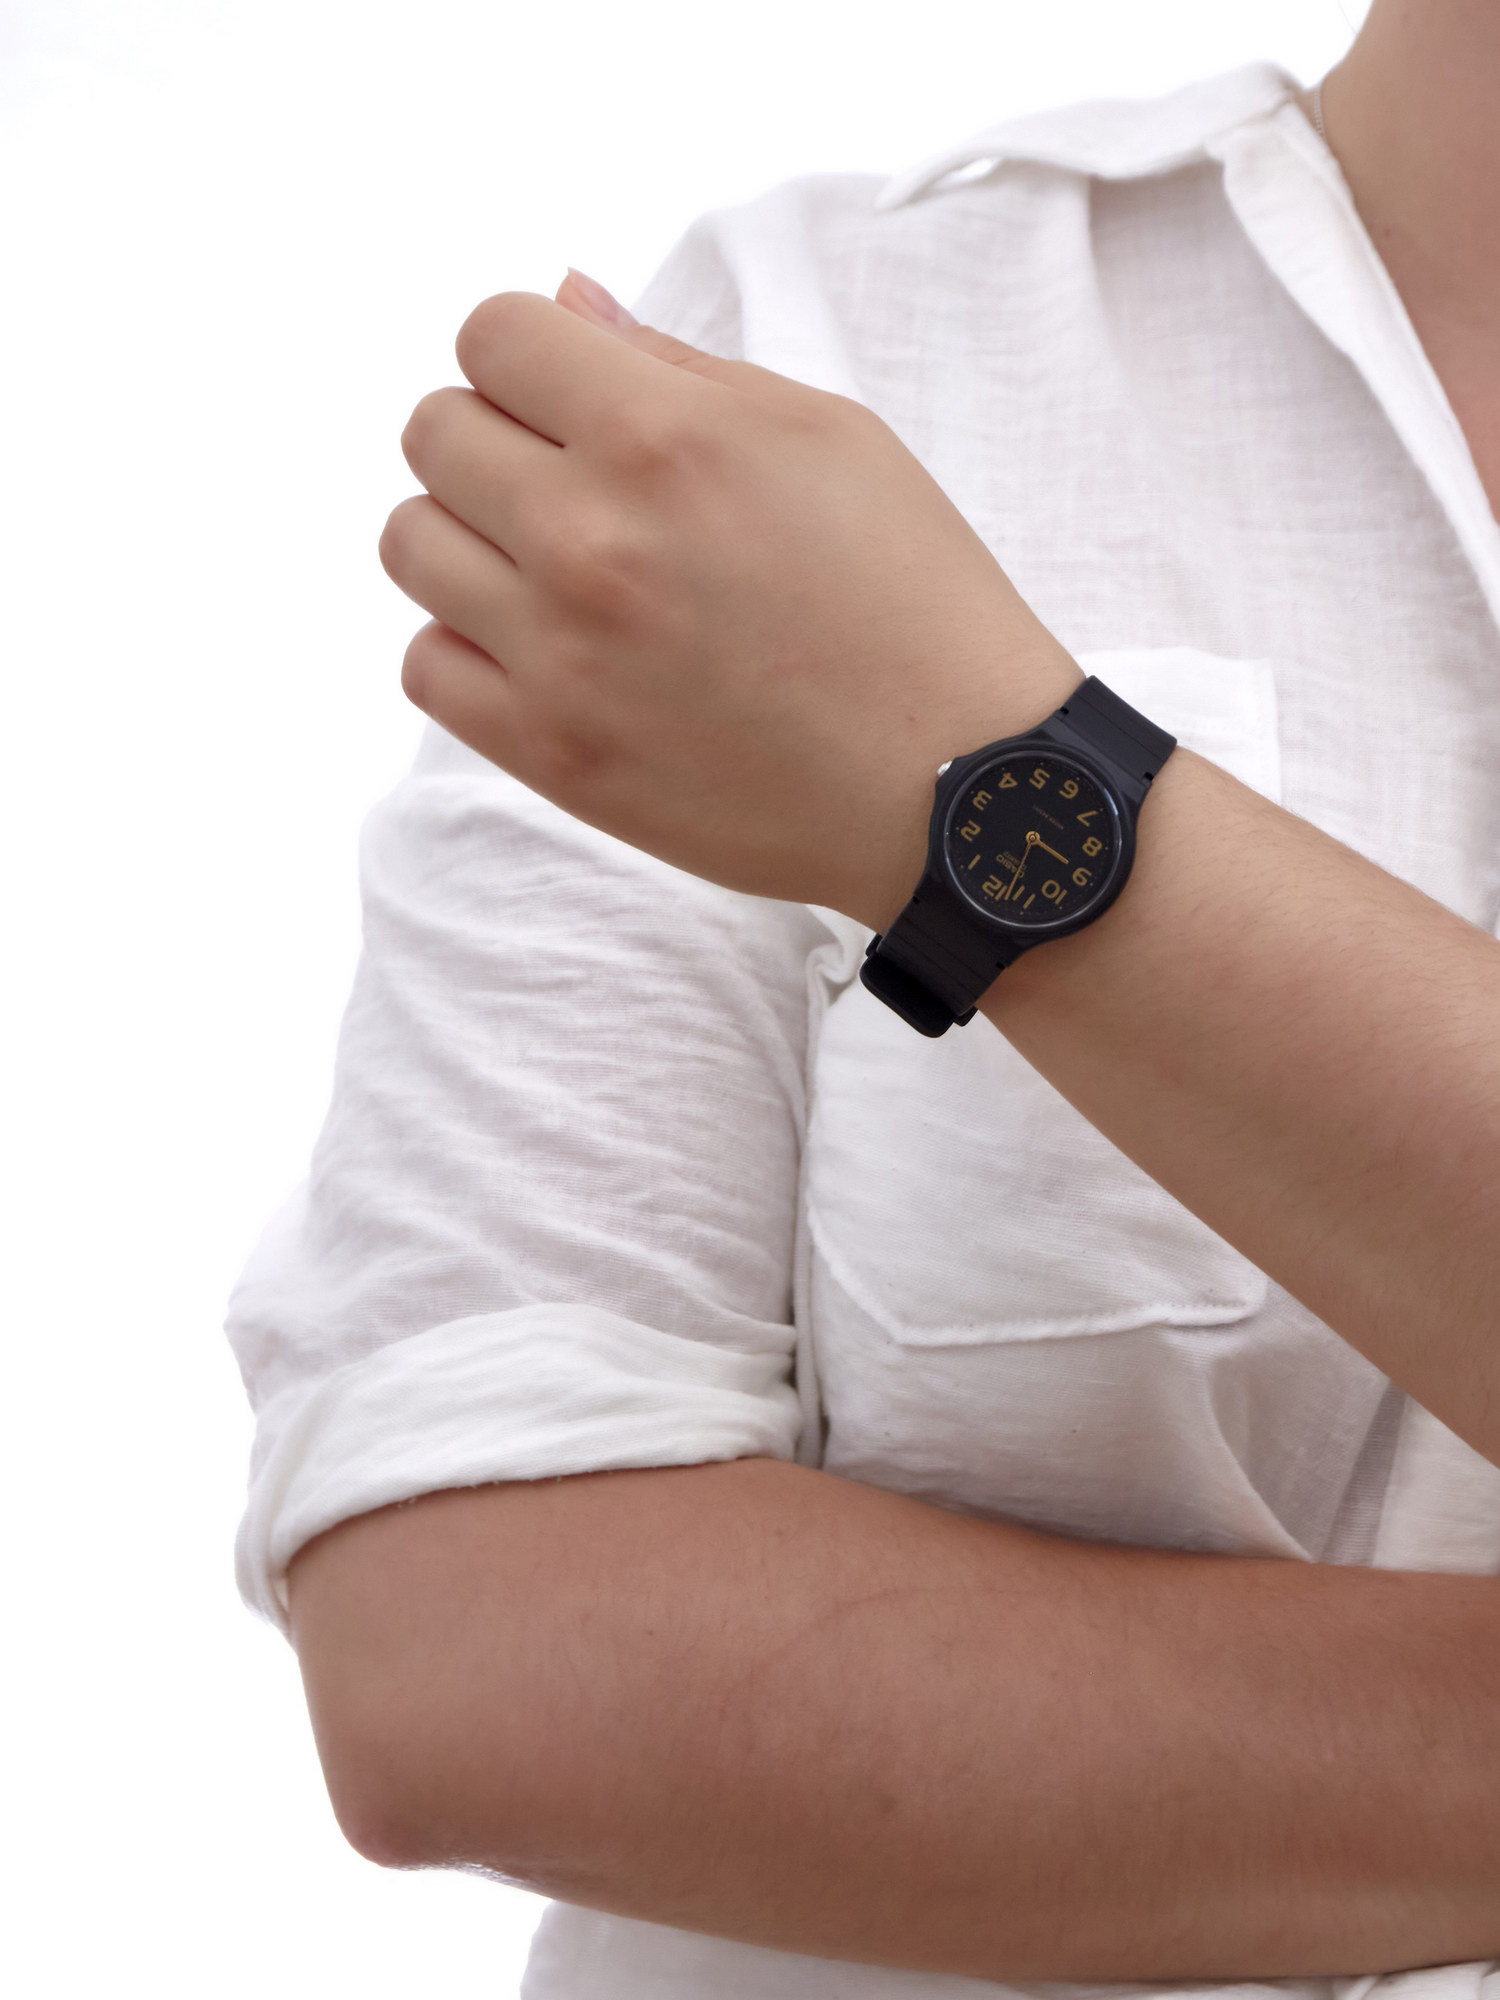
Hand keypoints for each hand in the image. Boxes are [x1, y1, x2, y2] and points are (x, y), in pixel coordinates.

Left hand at [380, 273, 1079, 929]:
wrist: (955, 786)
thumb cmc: (912, 600)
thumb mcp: (828, 438)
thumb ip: (678, 366)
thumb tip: (567, 303)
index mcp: (663, 437)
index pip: (493, 336)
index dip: (529, 356)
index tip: (568, 397)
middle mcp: (590, 538)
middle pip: (435, 432)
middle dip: (494, 436)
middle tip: (573, 486)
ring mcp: (559, 655)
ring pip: (411, 545)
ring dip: (468, 537)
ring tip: (552, 567)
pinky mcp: (552, 753)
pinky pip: (426, 666)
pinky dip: (466, 645)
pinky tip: (542, 648)